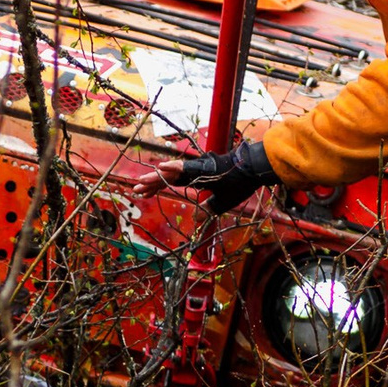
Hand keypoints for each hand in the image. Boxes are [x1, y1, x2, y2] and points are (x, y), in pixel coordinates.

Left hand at [150, 139, 276, 215]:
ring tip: (140, 182)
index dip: (156, 188)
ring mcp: (196, 168)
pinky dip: (172, 167)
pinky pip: (184, 166)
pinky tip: (159, 168)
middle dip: (150, 184)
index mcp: (195, 179)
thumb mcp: (221, 203)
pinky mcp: (202, 166)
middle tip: (134, 190)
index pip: (171, 183)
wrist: (252, 173)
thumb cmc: (239, 185)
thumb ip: (208, 210)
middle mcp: (192, 172)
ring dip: (155, 177)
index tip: (143, 194)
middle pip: (166, 178)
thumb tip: (197, 220)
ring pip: (170, 173)